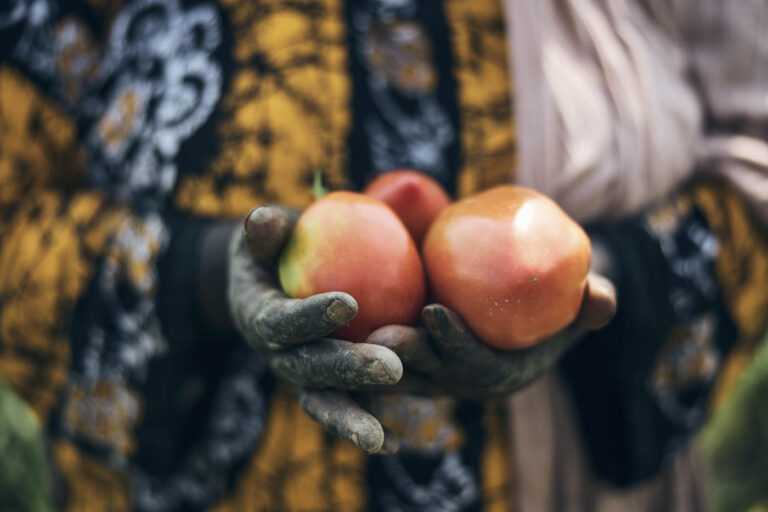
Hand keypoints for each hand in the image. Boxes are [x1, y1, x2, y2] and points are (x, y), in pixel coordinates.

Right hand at [227, 206, 401, 452]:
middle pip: (309, 369)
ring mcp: (302, 376)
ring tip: (381, 439)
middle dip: (347, 370)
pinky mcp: (326, 386)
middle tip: (391, 367)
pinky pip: (346, 407)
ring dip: (352, 420)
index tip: (349, 303)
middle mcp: (279, 355)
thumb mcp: (262, 237)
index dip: (310, 316)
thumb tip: (263, 219)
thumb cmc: (272, 253)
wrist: (269, 288)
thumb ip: (263, 232)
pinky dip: (366, 427)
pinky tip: (397, 445)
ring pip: (324, 401)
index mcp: (260, 318)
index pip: (282, 322)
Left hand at [366, 273, 615, 399]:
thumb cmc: (550, 303)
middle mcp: (460, 382)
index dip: (457, 342)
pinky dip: (356, 347)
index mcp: (500, 373)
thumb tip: (601, 298)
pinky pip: (379, 359)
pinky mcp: (410, 361)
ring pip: (397, 371)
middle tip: (379, 331)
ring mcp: (433, 375)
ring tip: (343, 331)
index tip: (436, 310)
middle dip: (405, 355)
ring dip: (371, 355)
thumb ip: (591, 302)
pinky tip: (328, 324)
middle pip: (429, 374)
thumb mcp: (580, 301)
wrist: (523, 312)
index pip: (477, 365)